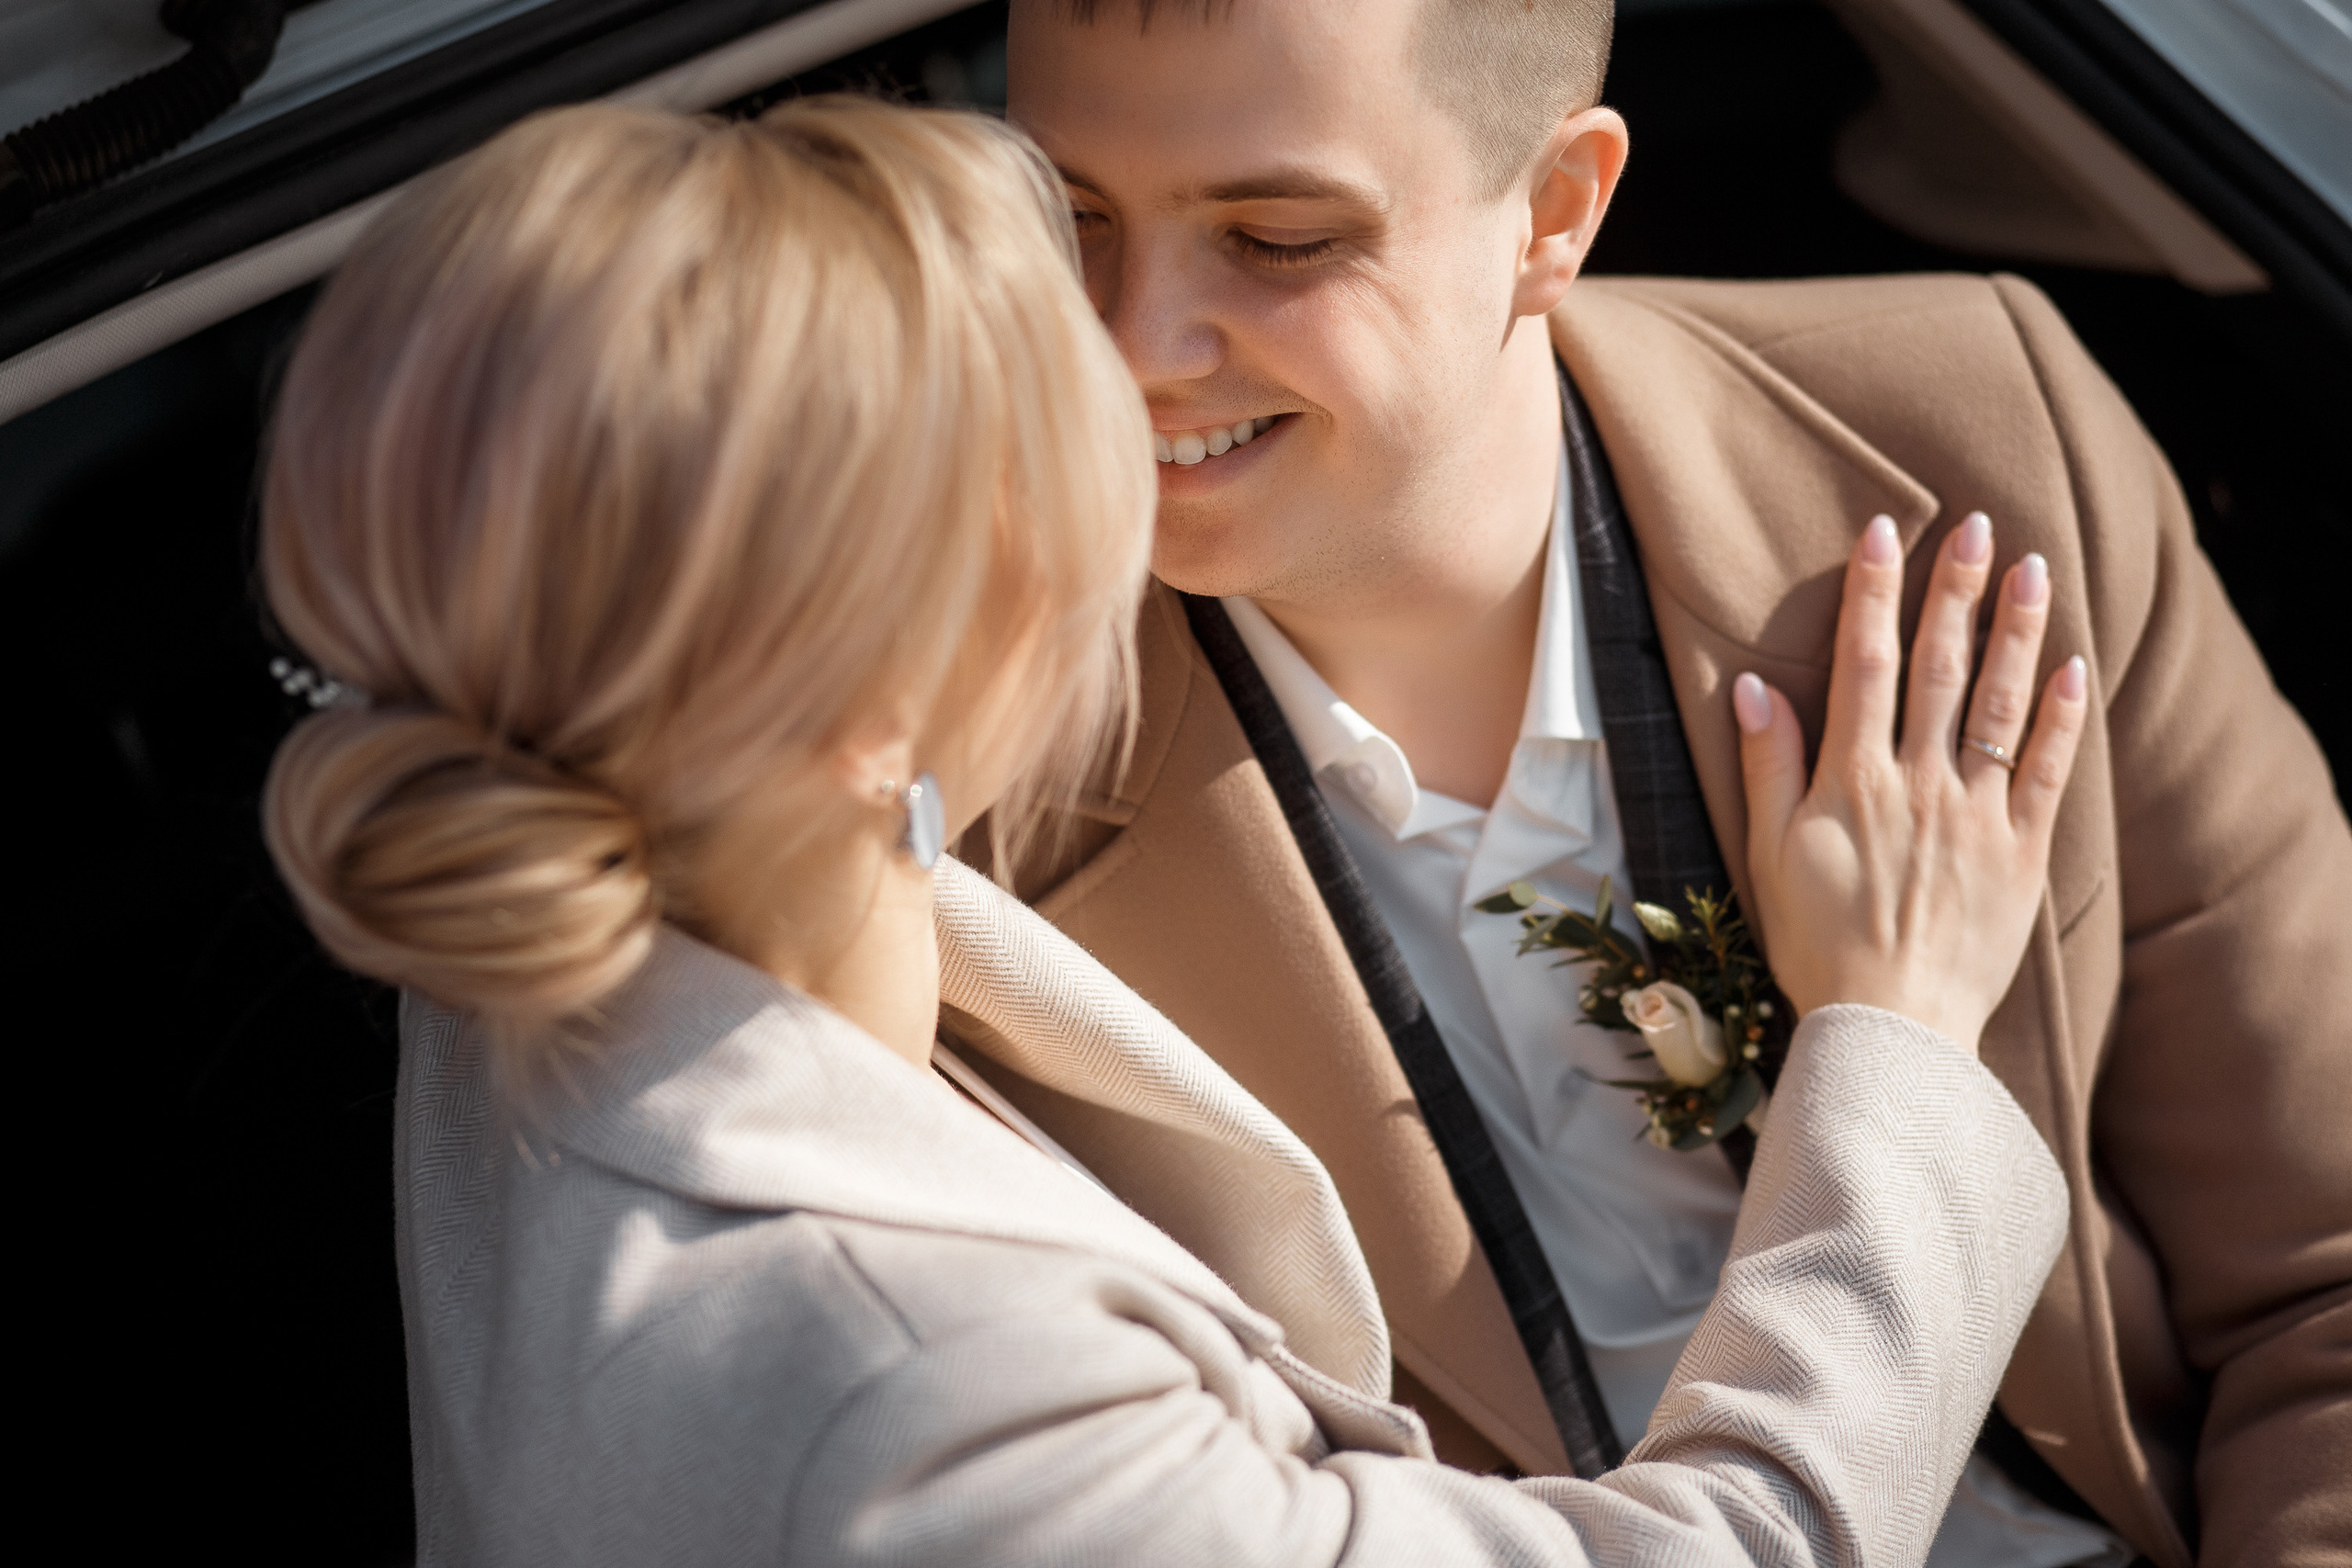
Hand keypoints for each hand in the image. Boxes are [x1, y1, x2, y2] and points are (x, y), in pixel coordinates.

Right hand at [1735, 512, 2087, 1054]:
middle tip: (1976, 525)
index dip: (1873, 594)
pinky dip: (2059, 716)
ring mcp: (1976, 814)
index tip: (1884, 533)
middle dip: (1954, 590)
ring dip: (2014, 631)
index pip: (1864, 664)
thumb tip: (1753, 686)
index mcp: (1853, 779)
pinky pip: (2046, 771)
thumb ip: (1768, 765)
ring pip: (1999, 704)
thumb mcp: (1769, 854)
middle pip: (1939, 667)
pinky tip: (2070, 666)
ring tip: (2029, 569)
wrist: (1891, 1024)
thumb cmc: (1817, 942)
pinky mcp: (2021, 851)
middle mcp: (1918, 782)